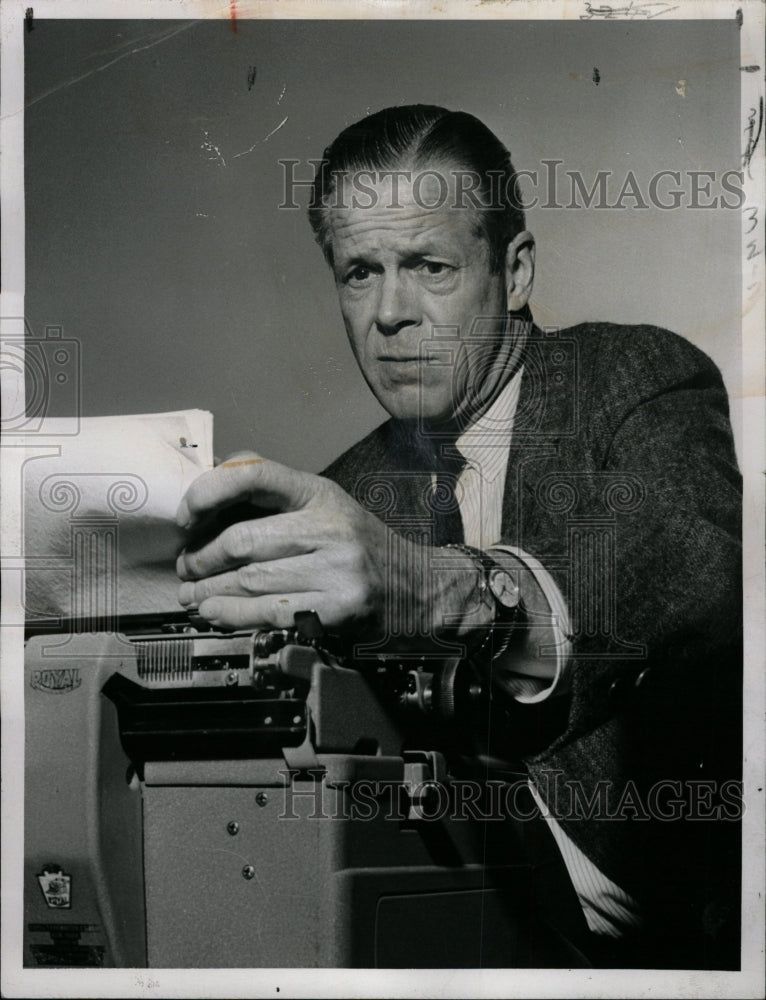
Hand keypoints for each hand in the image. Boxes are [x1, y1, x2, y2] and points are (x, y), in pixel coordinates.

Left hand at [176, 452, 475, 642]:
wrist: (420, 588)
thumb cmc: (363, 547)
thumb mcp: (327, 506)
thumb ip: (276, 498)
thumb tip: (212, 495)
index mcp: (320, 493)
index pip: (253, 473)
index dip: (207, 493)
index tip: (186, 518)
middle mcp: (328, 526)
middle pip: (241, 539)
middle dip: (201, 559)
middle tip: (187, 569)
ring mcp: (335, 569)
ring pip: (249, 579)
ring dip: (208, 591)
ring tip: (192, 595)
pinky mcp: (336, 609)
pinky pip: (267, 611)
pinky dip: (230, 614)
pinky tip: (213, 613)